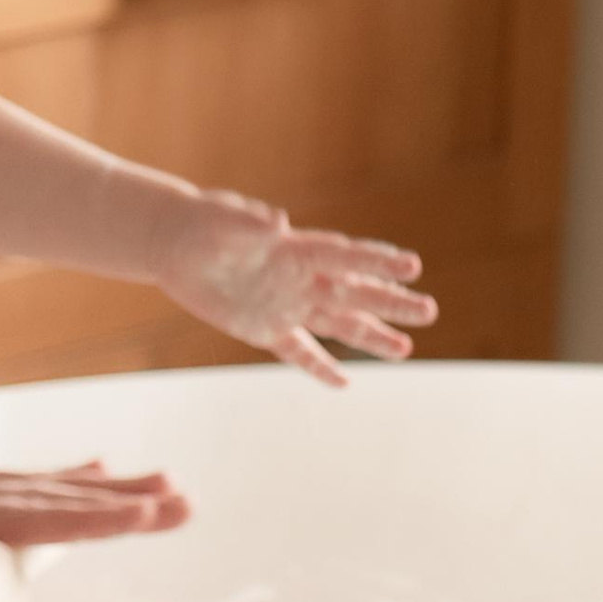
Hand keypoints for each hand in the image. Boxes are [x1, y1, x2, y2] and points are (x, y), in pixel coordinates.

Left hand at [157, 191, 432, 384]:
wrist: (172, 241)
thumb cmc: (201, 221)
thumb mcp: (224, 218)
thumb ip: (251, 222)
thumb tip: (277, 218)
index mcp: (295, 249)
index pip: (344, 256)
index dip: (377, 261)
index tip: (413, 267)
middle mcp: (298, 279)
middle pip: (352, 293)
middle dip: (390, 302)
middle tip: (430, 311)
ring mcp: (283, 304)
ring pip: (336, 324)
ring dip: (370, 336)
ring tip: (406, 350)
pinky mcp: (262, 327)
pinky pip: (297, 351)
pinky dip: (318, 367)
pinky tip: (343, 384)